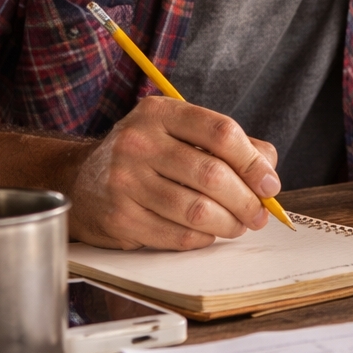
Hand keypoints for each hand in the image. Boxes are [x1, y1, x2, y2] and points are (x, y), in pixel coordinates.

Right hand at [69, 97, 279, 248]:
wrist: (82, 180)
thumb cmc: (146, 156)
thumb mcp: (180, 133)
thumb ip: (229, 144)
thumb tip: (268, 170)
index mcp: (160, 113)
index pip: (221, 132)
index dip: (253, 162)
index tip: (269, 184)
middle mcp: (138, 142)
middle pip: (212, 175)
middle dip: (246, 200)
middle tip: (258, 215)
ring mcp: (125, 180)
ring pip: (197, 210)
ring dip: (228, 224)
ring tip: (237, 225)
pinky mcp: (120, 217)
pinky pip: (177, 236)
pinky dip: (202, 238)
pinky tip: (206, 233)